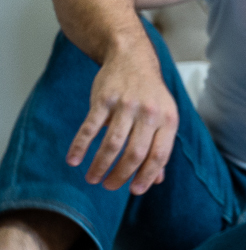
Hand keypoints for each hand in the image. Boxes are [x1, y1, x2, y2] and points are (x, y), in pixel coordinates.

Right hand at [65, 39, 177, 194]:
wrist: (132, 58)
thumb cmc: (150, 94)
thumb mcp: (164, 116)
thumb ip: (160, 147)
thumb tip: (155, 179)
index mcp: (168, 120)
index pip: (159, 155)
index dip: (146, 176)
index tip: (134, 191)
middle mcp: (149, 113)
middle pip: (135, 153)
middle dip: (121, 175)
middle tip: (108, 187)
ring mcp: (126, 105)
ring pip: (112, 143)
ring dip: (100, 165)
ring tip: (92, 179)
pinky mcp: (104, 99)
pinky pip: (90, 127)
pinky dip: (81, 146)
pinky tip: (73, 160)